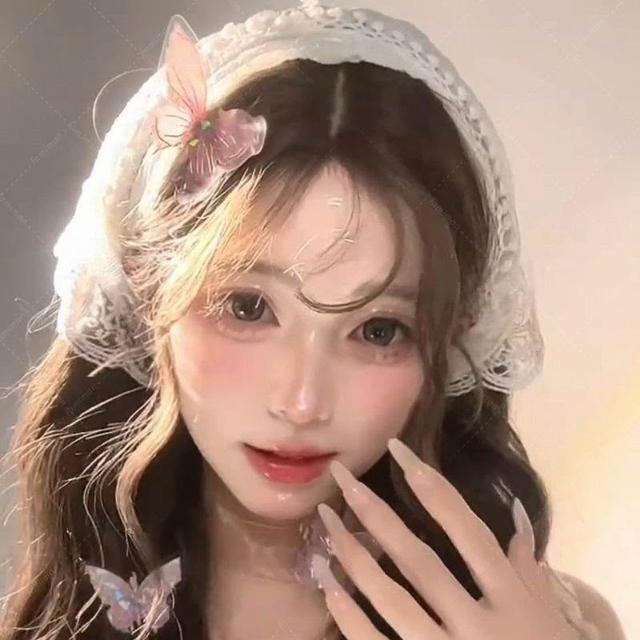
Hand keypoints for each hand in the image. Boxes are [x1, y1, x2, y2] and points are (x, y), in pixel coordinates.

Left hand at [314, 438, 579, 639]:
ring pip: (390, 597)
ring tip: (325, 520)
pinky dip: (347, 613)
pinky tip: (327, 582)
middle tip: (341, 476)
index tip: (398, 449)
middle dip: (375, 513)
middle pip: (418, 559)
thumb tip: (516, 511)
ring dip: (352, 555)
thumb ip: (528, 565)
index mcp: (510, 597)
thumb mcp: (546, 614)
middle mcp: (477, 622)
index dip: (431, 487)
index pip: (466, 529)